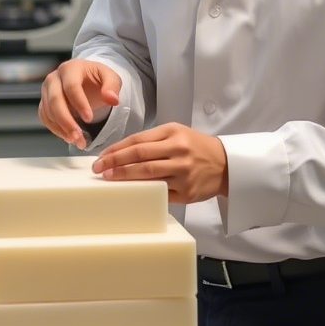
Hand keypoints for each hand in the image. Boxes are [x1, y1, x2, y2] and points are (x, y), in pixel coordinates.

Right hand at [39, 59, 121, 149]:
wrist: (86, 78)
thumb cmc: (97, 78)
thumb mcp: (110, 77)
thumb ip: (112, 86)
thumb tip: (112, 100)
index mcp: (70, 68)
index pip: (71, 86)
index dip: (79, 103)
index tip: (89, 119)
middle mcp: (54, 78)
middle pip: (54, 99)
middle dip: (66, 120)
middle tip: (78, 136)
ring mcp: (46, 90)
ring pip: (48, 110)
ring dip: (61, 128)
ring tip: (77, 140)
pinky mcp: (44, 102)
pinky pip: (44, 117)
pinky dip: (55, 129)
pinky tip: (68, 137)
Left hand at [93, 123, 228, 202]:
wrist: (226, 164)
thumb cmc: (196, 147)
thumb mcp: (177, 133)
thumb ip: (152, 140)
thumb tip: (121, 152)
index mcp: (173, 133)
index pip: (138, 140)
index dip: (116, 149)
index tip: (102, 156)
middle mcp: (178, 151)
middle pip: (140, 156)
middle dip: (115, 162)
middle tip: (99, 169)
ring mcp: (183, 172)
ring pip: (148, 174)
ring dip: (124, 176)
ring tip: (109, 178)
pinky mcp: (187, 191)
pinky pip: (160, 192)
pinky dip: (143, 192)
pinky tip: (130, 192)